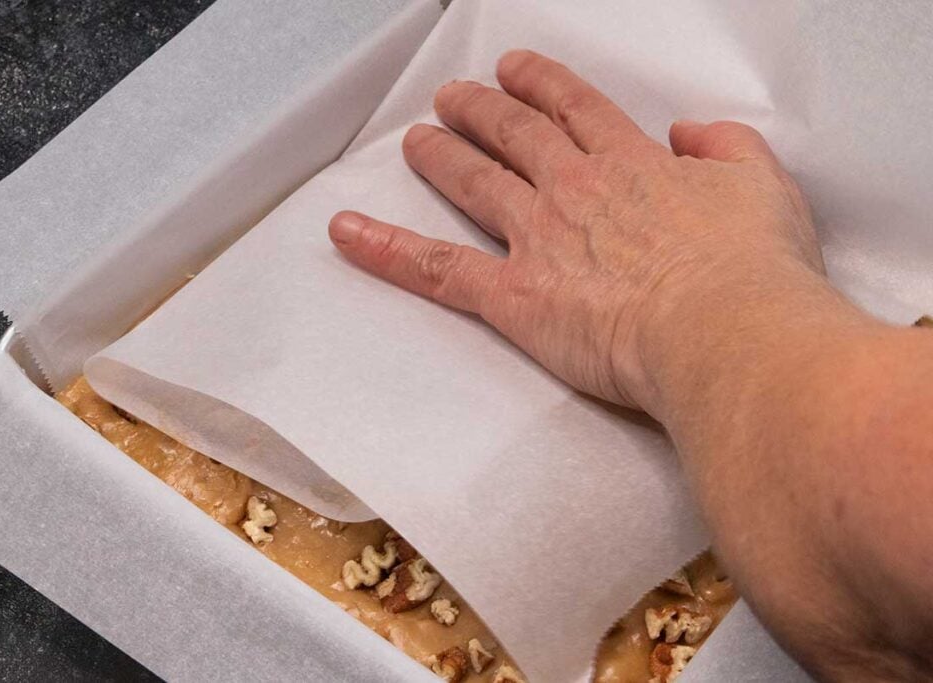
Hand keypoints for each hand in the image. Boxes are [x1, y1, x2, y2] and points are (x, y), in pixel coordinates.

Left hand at [328, 49, 824, 418]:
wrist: (725, 330)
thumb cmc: (750, 271)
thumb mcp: (763, 186)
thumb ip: (726, 149)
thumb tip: (692, 135)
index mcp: (631, 163)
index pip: (575, 108)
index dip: (542, 84)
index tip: (520, 70)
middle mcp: (574, 190)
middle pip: (515, 135)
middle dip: (482, 110)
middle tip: (456, 97)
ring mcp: (538, 238)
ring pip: (475, 183)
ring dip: (442, 156)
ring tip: (418, 139)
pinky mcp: (514, 296)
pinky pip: (436, 269)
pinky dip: (387, 249)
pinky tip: (348, 232)